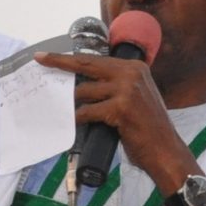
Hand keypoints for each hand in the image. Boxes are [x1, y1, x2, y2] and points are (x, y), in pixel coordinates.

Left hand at [31, 50, 193, 205]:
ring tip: (74, 113)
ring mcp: (126, 90)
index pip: (95, 59)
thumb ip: (116, 86)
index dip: (69, 58)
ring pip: (85, 92)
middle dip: (60, 62)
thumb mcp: (135, 97)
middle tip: (40, 60)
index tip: (48, 55)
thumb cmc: (147, 129)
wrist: (165, 150)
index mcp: (134, 68)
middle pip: (86, 65)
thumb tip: (82, 86)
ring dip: (75, 104)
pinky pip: (88, 112)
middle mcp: (131, 74)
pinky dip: (81, 119)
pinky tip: (80, 124)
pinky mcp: (121, 108)